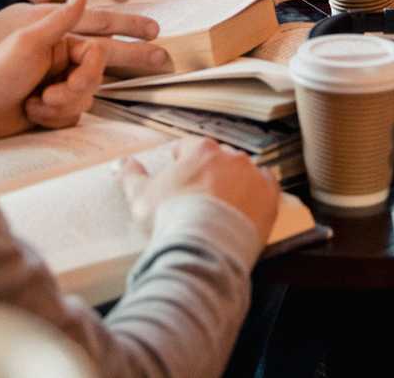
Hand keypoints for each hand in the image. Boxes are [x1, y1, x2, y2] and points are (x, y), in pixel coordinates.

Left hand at [0, 0, 106, 140]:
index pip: (97, 54)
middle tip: (45, 96)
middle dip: (69, 95)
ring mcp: (58, 87)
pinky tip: (31, 112)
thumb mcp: (30, 42)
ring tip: (32, 104)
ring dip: (58, 109)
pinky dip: (52, 119)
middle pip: (94, 80)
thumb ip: (60, 19)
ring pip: (84, 101)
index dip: (88, 72)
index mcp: (59, 43)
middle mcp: (62, 64)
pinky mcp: (53, 110)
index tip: (70, 82)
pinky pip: (72, 118)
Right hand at [119, 137, 280, 240]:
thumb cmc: (172, 220)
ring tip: (223, 206)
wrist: (205, 247)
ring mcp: (252, 175)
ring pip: (243, 171)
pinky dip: (258, 193)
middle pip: (218, 158)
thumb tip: (124, 164)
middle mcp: (230, 156)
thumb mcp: (141, 197)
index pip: (189, 146)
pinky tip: (248, 207)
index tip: (177, 176)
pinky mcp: (269, 196)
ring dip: (235, 182)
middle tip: (199, 196)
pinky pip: (267, 186)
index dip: (181, 161)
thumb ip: (132, 176)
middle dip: (209, 173)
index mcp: (200, 150)